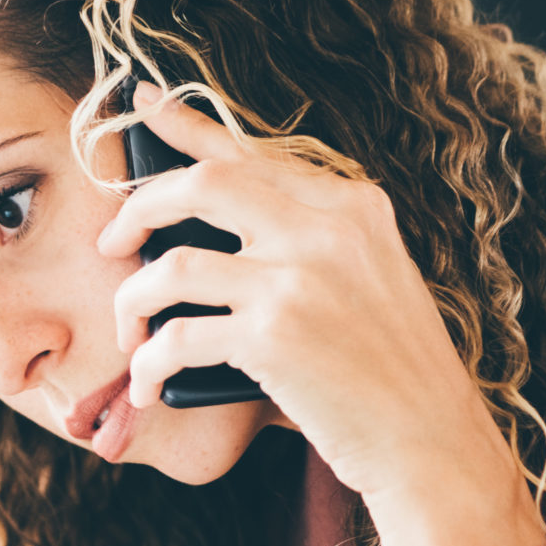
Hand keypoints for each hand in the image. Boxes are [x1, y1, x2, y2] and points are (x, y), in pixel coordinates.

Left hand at [96, 86, 545, 545]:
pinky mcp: (274, 336)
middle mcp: (327, 229)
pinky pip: (176, 336)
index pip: (251, 152)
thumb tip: (210, 230)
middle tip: (112, 244)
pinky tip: (145, 384)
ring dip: (132, 300)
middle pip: (201, 184)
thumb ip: (312, 240)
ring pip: (173, 263)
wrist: (432, 440)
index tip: (142, 105)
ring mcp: (299, 279)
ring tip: (128, 332)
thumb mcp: (371, 278)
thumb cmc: (391, 373)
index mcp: (353, 206)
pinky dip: (148, 361)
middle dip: (139, 208)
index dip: (187, 127)